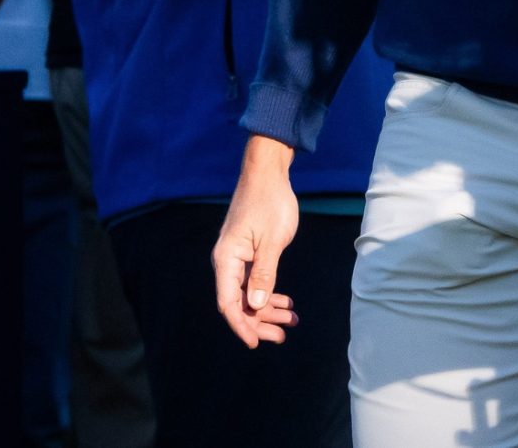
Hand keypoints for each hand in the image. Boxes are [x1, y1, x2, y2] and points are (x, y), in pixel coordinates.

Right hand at [213, 136, 302, 346]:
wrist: (268, 174)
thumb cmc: (270, 203)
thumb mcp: (272, 241)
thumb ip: (264, 274)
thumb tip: (255, 306)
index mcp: (226, 260)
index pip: (228, 303)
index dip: (240, 326)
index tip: (255, 343)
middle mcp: (227, 263)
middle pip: (238, 303)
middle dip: (259, 322)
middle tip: (282, 335)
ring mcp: (237, 258)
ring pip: (249, 294)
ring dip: (268, 309)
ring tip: (291, 321)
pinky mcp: (248, 253)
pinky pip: (255, 281)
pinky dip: (269, 293)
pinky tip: (286, 302)